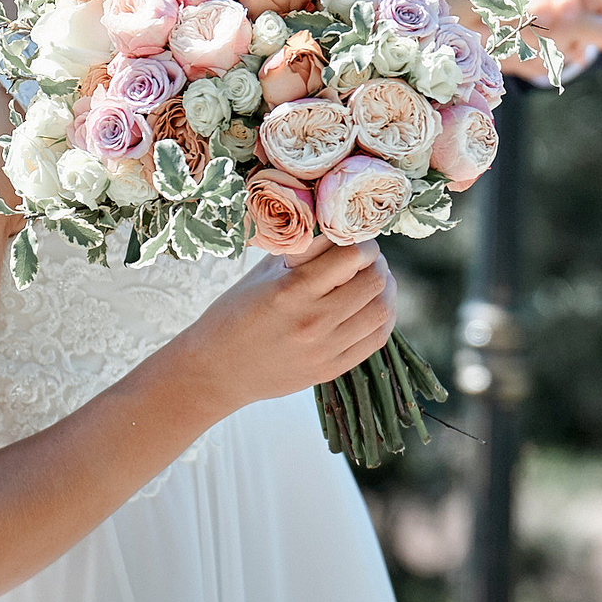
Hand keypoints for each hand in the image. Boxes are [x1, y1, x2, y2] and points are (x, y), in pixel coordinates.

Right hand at [183, 238, 396, 411]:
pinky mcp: (330, 370)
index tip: (359, 241)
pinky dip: (382, 318)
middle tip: (369, 259)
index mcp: (292, 291)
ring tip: (375, 281)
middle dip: (377, 264)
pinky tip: (374, 307)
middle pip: (374, 283)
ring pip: (381, 311)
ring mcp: (324, 349)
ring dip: (385, 290)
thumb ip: (303, 252)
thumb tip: (340, 231)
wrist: (216, 370)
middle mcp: (312, 321)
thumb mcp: (263, 273)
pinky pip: (375, 340)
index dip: (364, 244)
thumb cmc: (234, 313)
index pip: (352, 258)